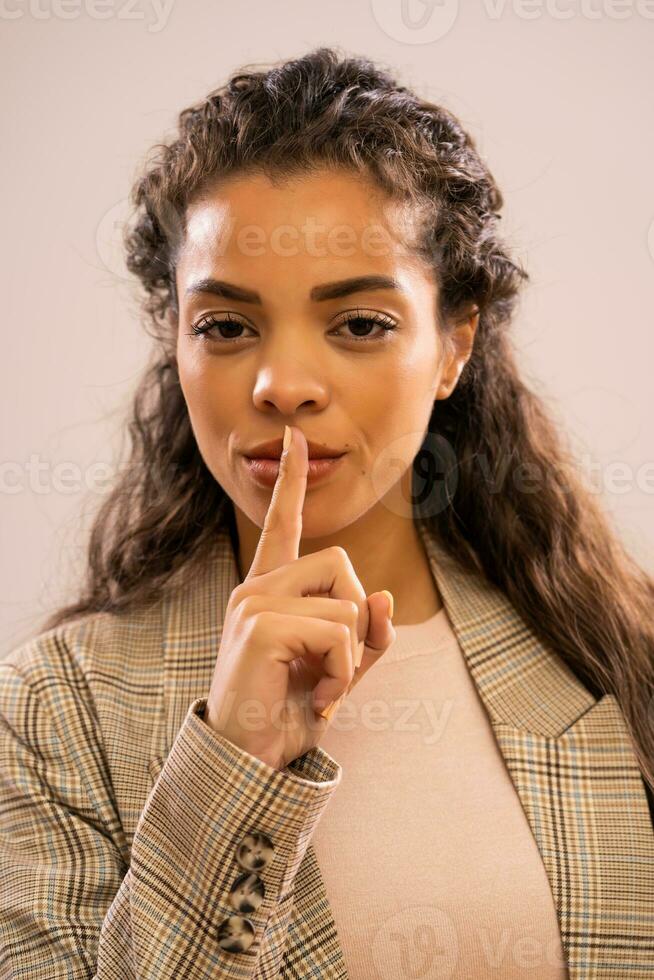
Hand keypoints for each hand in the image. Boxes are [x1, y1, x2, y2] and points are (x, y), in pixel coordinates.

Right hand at [203, 424, 395, 769]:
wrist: (253, 758)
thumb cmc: (292, 709)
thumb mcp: (342, 668)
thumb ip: (367, 633)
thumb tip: (383, 594)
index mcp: (271, 590)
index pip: (283, 525)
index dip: (292, 481)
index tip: (294, 437)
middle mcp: (257, 587)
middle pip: (341, 565)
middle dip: (356, 618)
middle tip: (333, 667)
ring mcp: (253, 603)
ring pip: (346, 603)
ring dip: (350, 657)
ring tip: (320, 687)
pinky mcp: (260, 626)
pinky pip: (337, 632)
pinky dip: (342, 672)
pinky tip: (317, 697)